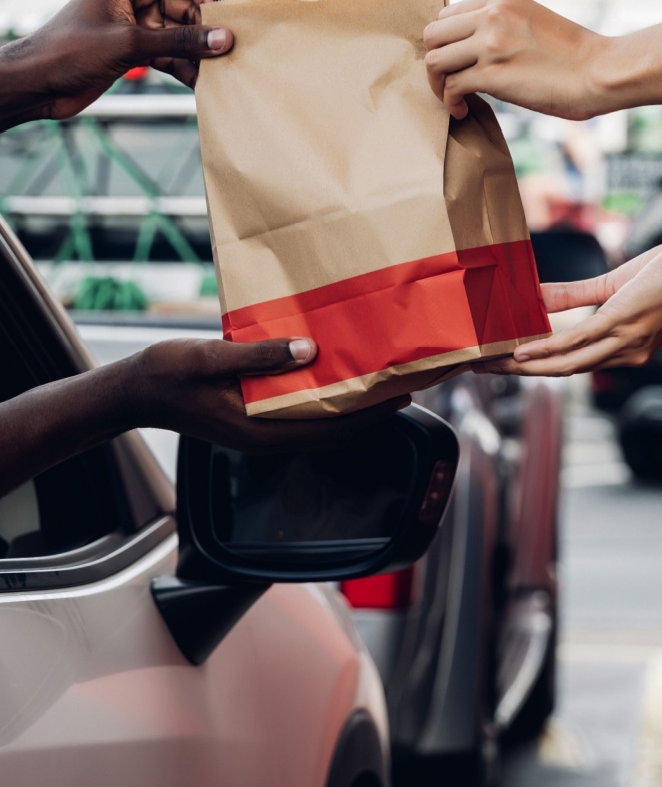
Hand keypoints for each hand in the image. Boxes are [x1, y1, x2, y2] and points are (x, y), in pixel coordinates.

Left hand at [0, 0, 230, 125]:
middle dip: (207, 32)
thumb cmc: (67, 51)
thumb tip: (224, 39)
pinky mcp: (141, 48)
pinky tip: (199, 85)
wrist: (36, 84)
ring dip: (200, 54)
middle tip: (224, 58)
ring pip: (187, 33)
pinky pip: (176, 53)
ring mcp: (141, 22)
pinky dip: (187, 68)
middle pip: (193, 7)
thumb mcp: (129, 44)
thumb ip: (181, 41)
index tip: (222, 28)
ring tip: (214, 76)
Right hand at [123, 337, 409, 451]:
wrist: (134, 391)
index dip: (369, 416)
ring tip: (379, 381)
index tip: (400, 397)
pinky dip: (324, 398)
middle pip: (332, 430)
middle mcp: (267, 435)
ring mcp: (260, 430)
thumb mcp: (212, 357)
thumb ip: (258, 357)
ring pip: (318, 423)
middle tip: (404, 386)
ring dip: (350, 406)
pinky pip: (300, 413)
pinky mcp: (254, 418)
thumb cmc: (168, 373)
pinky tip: (336, 375)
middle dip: (369, 413)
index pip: (330, 429)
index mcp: (260, 429)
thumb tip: (308, 351)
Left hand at [424, 0, 607, 120]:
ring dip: (438, 84)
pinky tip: (462, 110)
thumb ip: (503, 25)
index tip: (457, 61)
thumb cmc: (575, 56)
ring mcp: (490, 43)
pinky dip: (450, 102)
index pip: (448, 14)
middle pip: (433, 34)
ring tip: (454, 97)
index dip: (448, 41)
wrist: (601, 72)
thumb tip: (476, 49)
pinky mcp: (492, 74)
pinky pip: (451, 87)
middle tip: (449, 80)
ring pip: (435, 60)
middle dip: (437, 60)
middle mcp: (492, 14)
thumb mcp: (533, 21)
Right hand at [485, 235, 661, 375]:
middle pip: (560, 371)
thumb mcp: (613, 286)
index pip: (570, 364)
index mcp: (623, 350)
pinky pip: (576, 341)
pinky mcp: (620, 322)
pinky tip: (520, 351)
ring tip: (490, 364)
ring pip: (564, 363)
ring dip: (524, 366)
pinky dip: (545, 349)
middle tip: (480, 370)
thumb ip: (574, 295)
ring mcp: (623, 341)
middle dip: (518, 374)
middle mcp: (623, 354)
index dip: (533, 369)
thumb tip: (536, 296)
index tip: (499, 366)